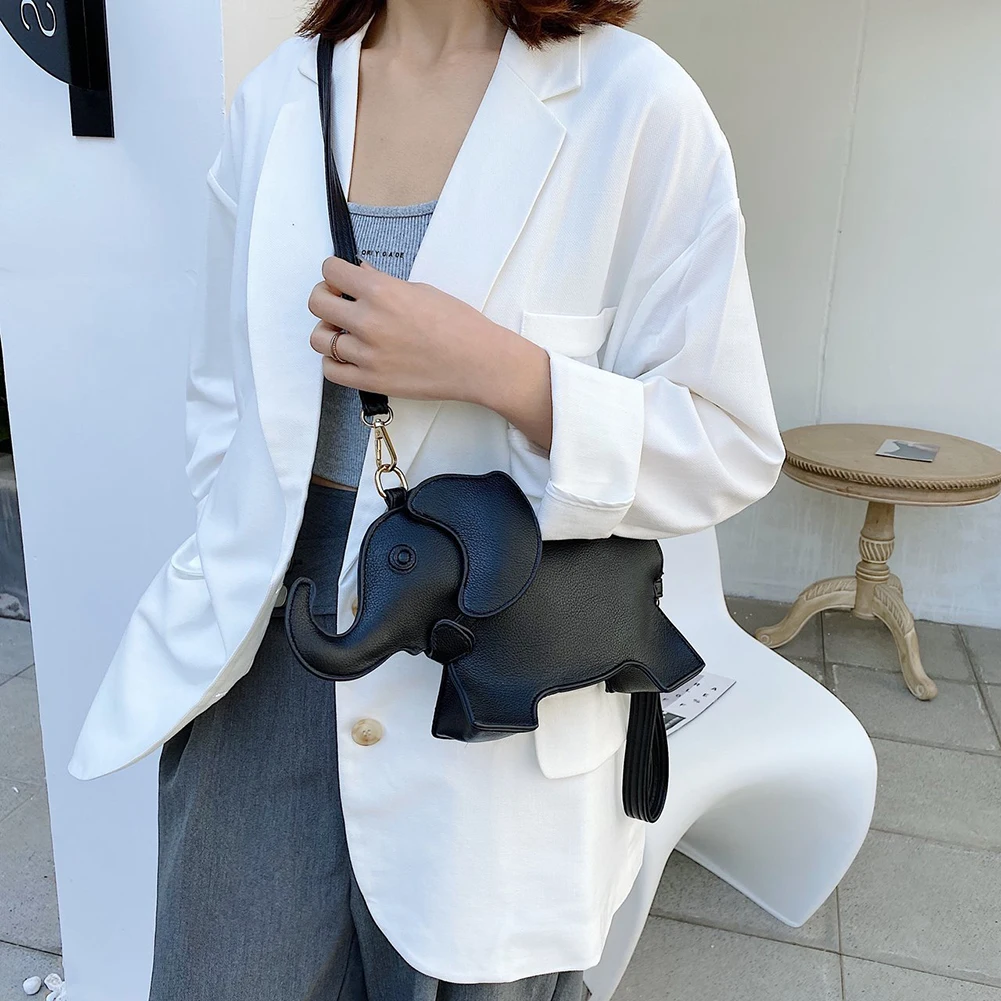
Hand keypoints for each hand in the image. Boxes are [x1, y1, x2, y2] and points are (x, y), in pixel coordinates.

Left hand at [307, 257, 553, 449]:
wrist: (478, 362)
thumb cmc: (458, 324)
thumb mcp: (421, 291)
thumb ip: (383, 283)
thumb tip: (358, 272)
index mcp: (382, 291)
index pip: (330, 270)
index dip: (334, 272)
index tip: (342, 279)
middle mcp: (369, 321)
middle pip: (316, 302)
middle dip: (325, 297)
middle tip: (339, 303)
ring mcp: (367, 354)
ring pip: (319, 339)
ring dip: (329, 332)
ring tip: (346, 333)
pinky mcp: (371, 381)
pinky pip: (331, 371)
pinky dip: (334, 361)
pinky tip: (349, 356)